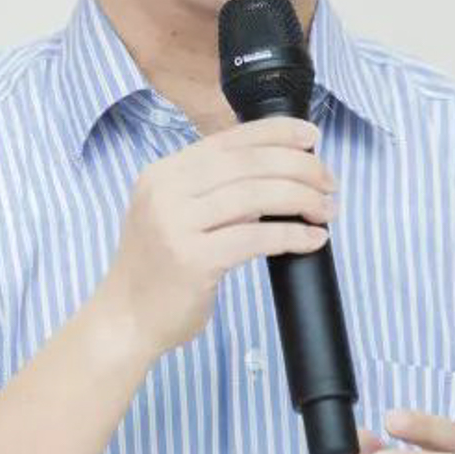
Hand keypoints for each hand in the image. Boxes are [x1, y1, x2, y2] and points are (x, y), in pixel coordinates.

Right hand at [95, 115, 335, 360]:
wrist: (125, 320)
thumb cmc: (159, 270)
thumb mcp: (174, 215)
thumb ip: (212, 191)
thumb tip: (276, 173)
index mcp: (162, 173)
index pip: (229, 139)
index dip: (277, 133)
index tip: (312, 137)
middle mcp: (164, 190)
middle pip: (248, 163)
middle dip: (299, 167)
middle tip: (329, 182)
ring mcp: (175, 224)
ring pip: (256, 195)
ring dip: (302, 199)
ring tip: (326, 210)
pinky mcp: (192, 260)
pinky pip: (256, 238)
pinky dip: (291, 235)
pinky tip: (312, 239)